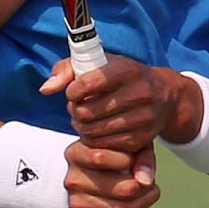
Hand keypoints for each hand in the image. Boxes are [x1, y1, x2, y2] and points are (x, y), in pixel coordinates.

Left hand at [41, 54, 177, 151]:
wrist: (163, 95)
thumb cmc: (121, 75)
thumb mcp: (98, 62)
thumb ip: (66, 70)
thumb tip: (45, 89)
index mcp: (127, 70)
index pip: (89, 82)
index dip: (73, 90)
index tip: (73, 91)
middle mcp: (139, 93)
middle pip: (88, 111)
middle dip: (75, 110)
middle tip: (76, 107)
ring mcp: (144, 118)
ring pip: (94, 131)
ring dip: (81, 126)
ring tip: (83, 117)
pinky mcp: (144, 139)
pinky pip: (105, 146)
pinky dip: (94, 139)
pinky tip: (95, 129)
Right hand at [64, 141, 159, 207]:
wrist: (84, 177)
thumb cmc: (110, 155)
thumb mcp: (124, 145)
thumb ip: (140, 155)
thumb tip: (145, 181)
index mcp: (75, 154)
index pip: (100, 158)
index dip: (126, 159)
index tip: (133, 159)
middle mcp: (72, 181)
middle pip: (122, 190)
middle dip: (146, 187)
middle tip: (152, 183)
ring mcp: (76, 204)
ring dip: (146, 202)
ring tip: (150, 193)